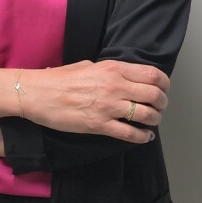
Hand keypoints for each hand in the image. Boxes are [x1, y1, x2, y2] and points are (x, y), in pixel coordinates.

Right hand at [22, 60, 168, 142]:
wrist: (37, 94)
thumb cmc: (59, 78)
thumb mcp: (89, 65)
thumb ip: (110, 71)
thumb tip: (124, 77)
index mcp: (113, 69)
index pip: (152, 74)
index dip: (164, 84)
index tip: (164, 89)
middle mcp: (115, 86)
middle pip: (154, 95)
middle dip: (162, 103)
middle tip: (160, 107)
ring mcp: (108, 107)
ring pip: (146, 115)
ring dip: (154, 119)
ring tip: (152, 121)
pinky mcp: (99, 125)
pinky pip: (129, 133)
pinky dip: (142, 137)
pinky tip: (145, 137)